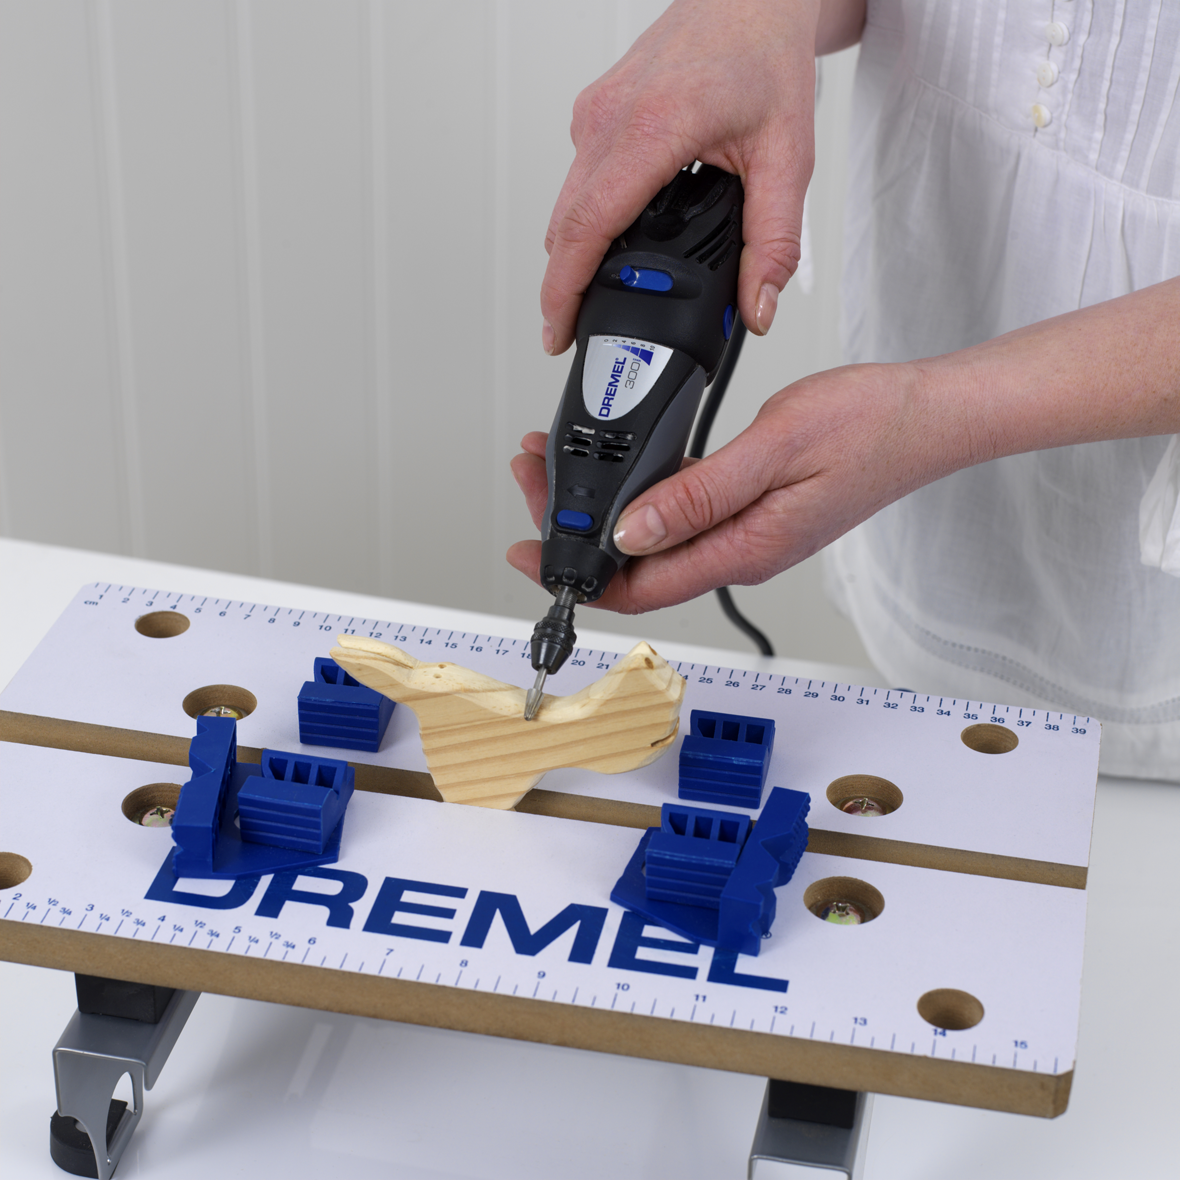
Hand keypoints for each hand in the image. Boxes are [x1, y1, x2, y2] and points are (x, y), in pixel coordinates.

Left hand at [508, 360, 957, 612]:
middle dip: (577, 533)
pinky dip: (642, 496)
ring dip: (606, 512)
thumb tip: (632, 532)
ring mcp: (746, 533)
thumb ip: (699, 496)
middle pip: (639, 565)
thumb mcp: (773, 451)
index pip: (642, 586)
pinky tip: (624, 470)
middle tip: (535, 482)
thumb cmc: (869, 430)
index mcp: (743, 548)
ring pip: (657, 539)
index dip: (578, 576)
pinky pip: (683, 516)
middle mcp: (740, 550)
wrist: (926, 418)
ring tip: (560, 469)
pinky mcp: (752, 511)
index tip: (528, 553)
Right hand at [540, 0, 826, 356]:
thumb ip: (774, 242)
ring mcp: (593, 113)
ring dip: (573, 254)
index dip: (565, 289)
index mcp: (651, 128)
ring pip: (564, 206)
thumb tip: (757, 307)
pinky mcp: (592, 113)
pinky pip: (575, 181)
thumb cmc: (764, 55)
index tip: (558, 330)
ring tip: (592, 295)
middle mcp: (608, 119)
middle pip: (563, 226)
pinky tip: (612, 241)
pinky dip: (585, 219)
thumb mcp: (787, 157)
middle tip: (570, 331)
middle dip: (561, 287)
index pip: (587, 228)